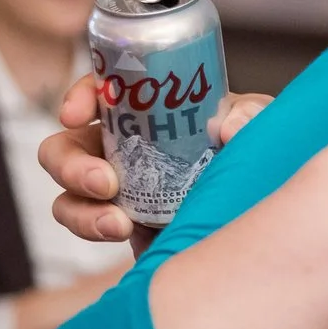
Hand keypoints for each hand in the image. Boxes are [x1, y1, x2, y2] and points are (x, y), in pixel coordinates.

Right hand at [45, 78, 268, 244]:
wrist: (259, 226)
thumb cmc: (255, 158)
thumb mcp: (262, 130)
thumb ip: (253, 117)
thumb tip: (230, 125)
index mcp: (148, 112)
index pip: (102, 92)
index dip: (81, 96)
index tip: (75, 114)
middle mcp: (124, 148)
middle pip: (65, 147)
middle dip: (70, 164)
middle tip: (106, 182)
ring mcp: (118, 191)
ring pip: (67, 195)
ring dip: (80, 210)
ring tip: (119, 224)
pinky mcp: (122, 227)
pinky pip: (88, 227)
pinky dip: (95, 231)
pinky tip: (129, 236)